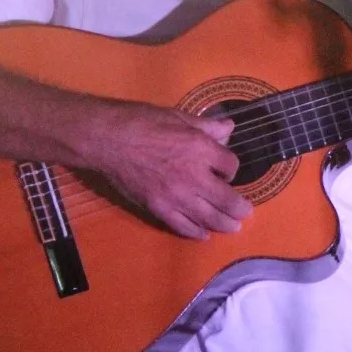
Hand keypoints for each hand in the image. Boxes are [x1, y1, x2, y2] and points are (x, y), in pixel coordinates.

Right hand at [83, 100, 252, 239]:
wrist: (106, 139)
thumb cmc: (141, 121)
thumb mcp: (178, 116)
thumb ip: (207, 126)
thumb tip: (229, 128)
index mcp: (201, 149)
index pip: (231, 166)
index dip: (231, 168)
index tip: (226, 170)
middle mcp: (194, 176)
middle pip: (227, 199)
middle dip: (240, 207)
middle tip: (245, 211)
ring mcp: (176, 196)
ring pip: (209, 218)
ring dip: (224, 224)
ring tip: (233, 227)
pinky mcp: (158, 208)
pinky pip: (183, 226)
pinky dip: (196, 233)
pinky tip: (203, 234)